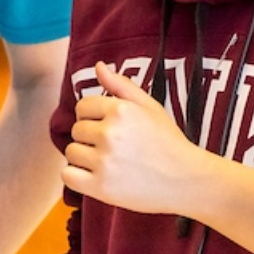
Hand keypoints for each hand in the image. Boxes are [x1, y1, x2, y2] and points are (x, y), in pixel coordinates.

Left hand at [60, 62, 214, 215]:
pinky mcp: (100, 187)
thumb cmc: (168, 142)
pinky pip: (68, 176)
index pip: (82, 107)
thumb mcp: (150, 106)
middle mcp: (109, 134)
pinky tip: (96, 175)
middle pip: (76, 130)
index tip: (109, 127)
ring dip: (84, 157)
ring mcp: (104, 162)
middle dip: (90, 137)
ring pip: (71, 153)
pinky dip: (77, 177)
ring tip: (108, 161)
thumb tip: (98, 66)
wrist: (186, 180)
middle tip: (113, 147)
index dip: (93, 116)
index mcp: (120, 110)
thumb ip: (121, 85)